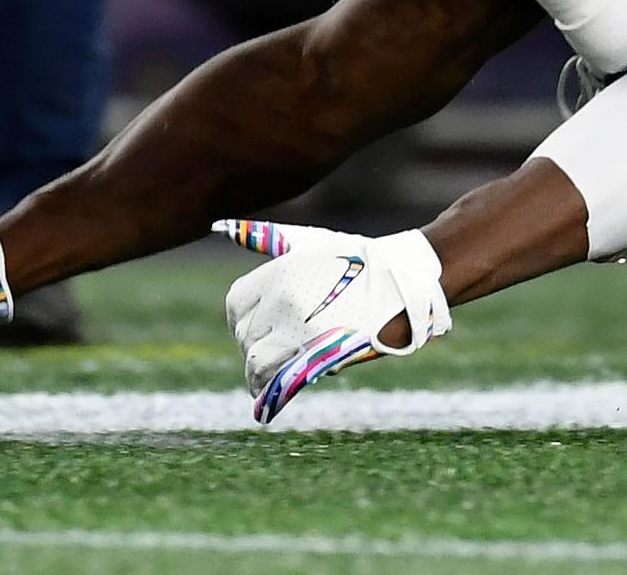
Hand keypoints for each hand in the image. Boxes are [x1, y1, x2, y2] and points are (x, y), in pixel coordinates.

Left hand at [218, 218, 448, 424]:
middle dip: (252, 346)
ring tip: (261, 382)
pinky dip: (270, 393)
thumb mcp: (310, 243)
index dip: (239, 320)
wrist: (404, 279)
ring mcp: (301, 329)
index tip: (250, 329)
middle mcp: (284, 299)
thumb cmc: (357, 258)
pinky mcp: (321, 354)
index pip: (235, 303)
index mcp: (279, 271)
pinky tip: (267, 400)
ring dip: (256, 374)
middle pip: (246, 334)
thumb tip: (222, 226)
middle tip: (265, 355)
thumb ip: (267, 239)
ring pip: (257, 360)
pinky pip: (281, 379)